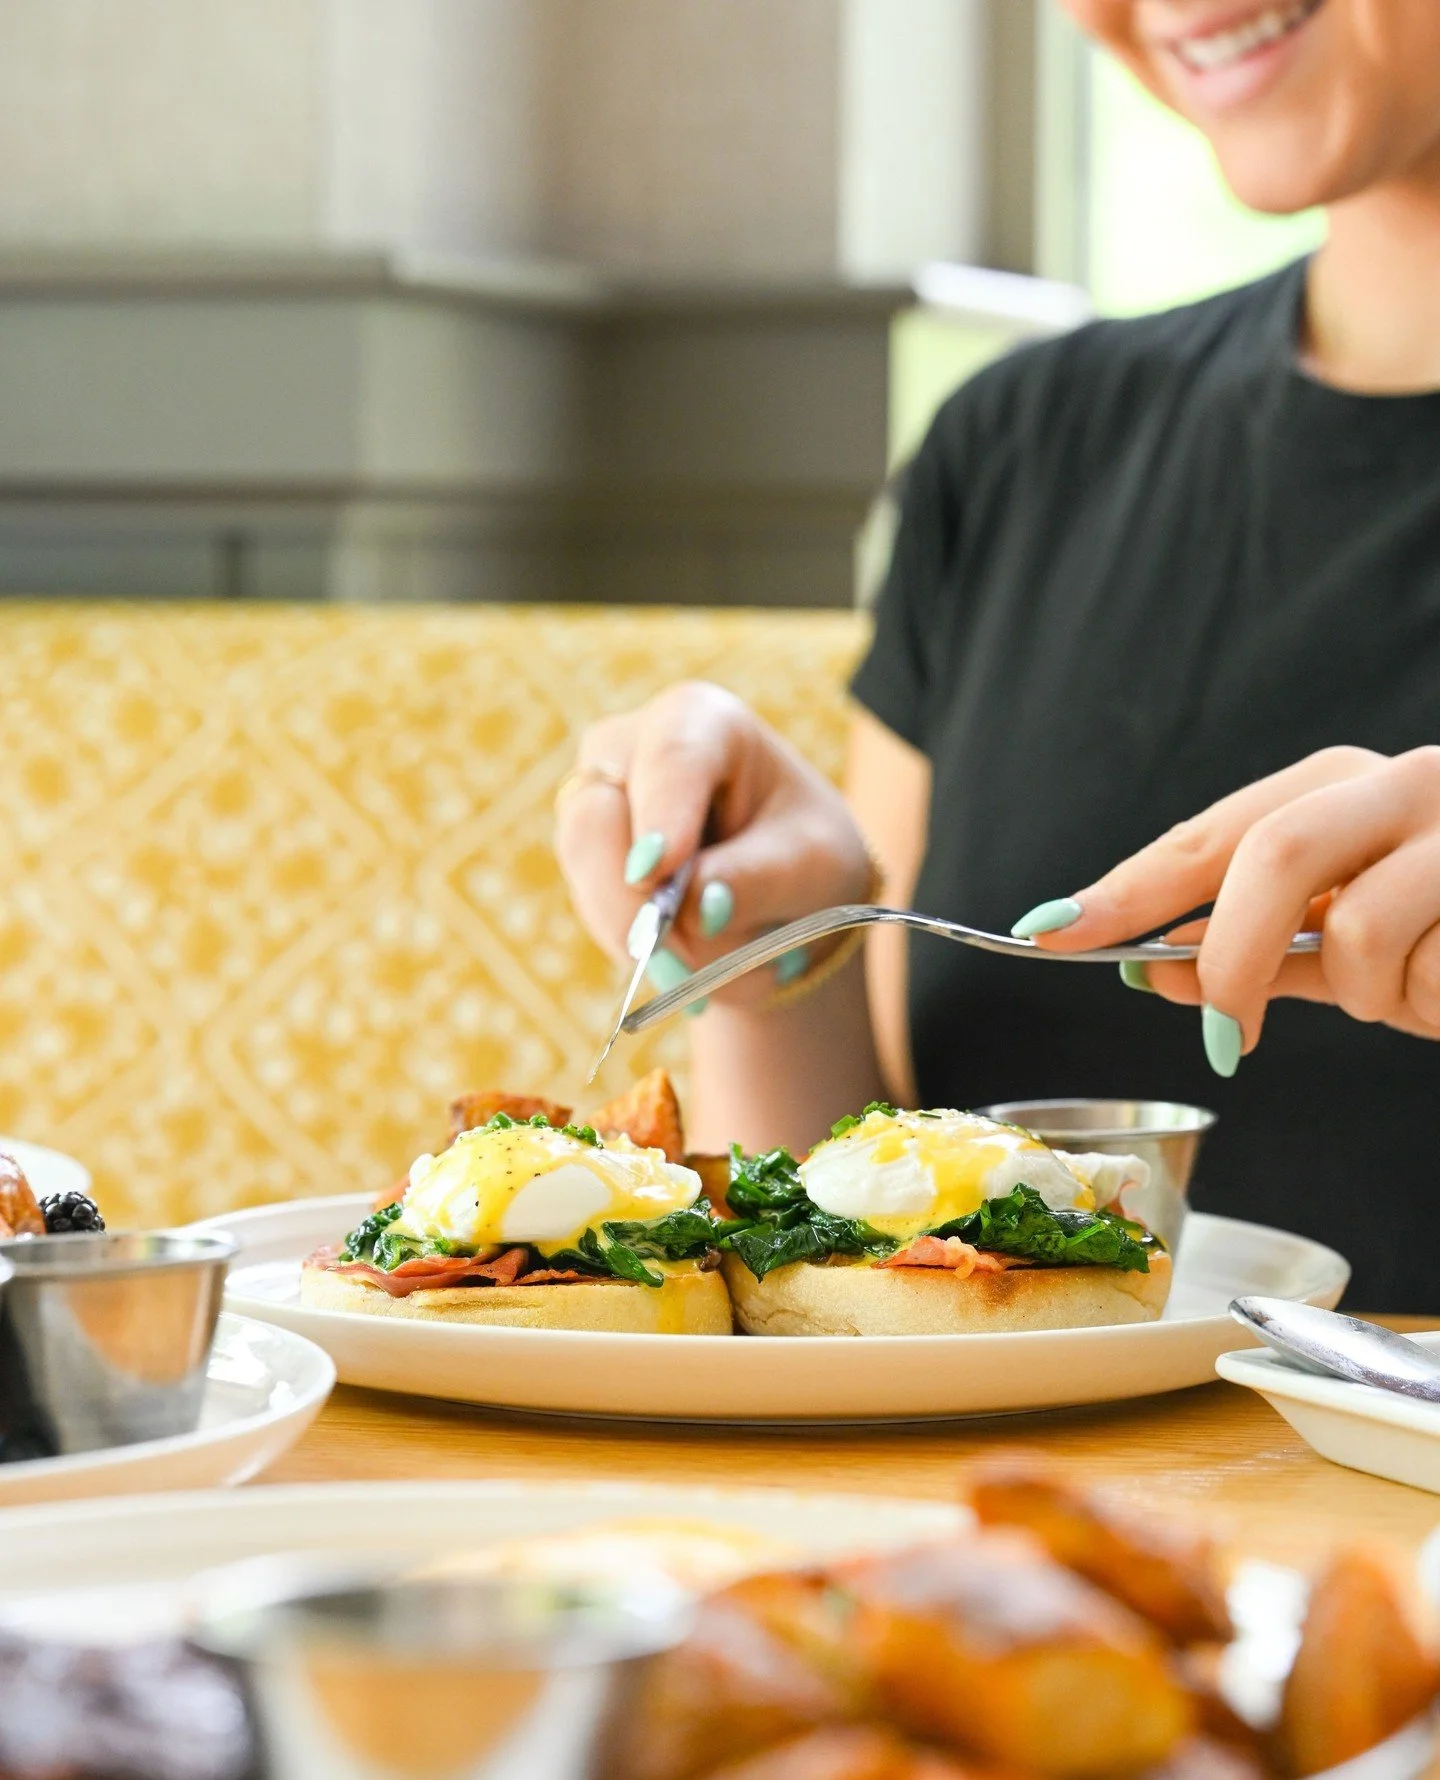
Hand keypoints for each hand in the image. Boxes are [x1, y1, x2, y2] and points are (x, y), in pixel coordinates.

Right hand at [555, 682, 872, 1006]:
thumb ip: (757, 880)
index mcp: (702, 720)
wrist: (783, 887)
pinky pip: (592, 910)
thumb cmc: (803, 852)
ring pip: (587, 873)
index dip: (659, 814)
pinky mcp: (583, 856)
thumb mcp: (809, 865)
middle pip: (597, 817)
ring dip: (646, 936)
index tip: (655, 873)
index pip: (669, 754)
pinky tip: (692, 966)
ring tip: (717, 970)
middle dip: (636, 901)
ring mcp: (595, 801)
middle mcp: (630, 747)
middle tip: (686, 965)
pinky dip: (642, 950)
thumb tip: (694, 911)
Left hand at [1010, 746, 1439, 1071]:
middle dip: (1233, 958)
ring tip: (1417, 996)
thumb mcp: (1362, 945)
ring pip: (1363, 927)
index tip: (1048, 930)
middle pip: (1275, 854)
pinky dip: (1433, 1003)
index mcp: (1348, 785)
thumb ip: (1265, 955)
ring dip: (1370, 995)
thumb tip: (1156, 973)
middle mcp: (1406, 781)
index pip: (1210, 834)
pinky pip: (1436, 969)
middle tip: (1225, 1039)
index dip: (1126, 887)